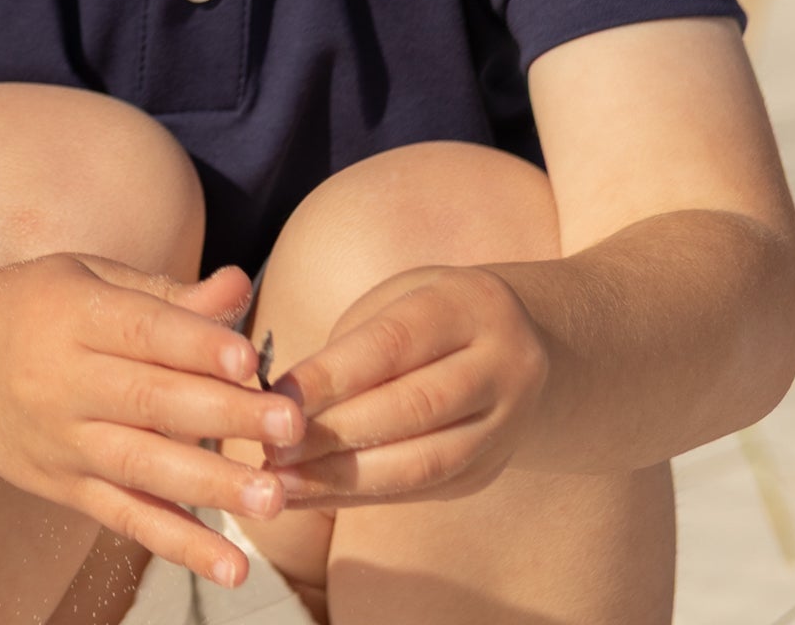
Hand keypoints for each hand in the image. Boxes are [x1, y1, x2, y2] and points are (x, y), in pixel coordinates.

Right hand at [0, 254, 307, 589]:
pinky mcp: (65, 488)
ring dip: (210, 484)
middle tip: (289, 425)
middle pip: (149, 400)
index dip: (195, 343)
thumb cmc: (36, 307)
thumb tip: (239, 285)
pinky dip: (179, 544)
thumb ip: (166, 293)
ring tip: (273, 497)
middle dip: (223, 415)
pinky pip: (125, 518)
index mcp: (71, 313)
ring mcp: (62, 441)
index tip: (250, 359)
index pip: (140, 330)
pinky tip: (232, 566)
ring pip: (141, 466)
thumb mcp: (89, 280)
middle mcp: (63, 379)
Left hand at [263, 264, 550, 507]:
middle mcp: (500, 368)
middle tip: (272, 449)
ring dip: (345, 479)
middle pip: (412, 408)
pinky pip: (422, 489)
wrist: (521, 344)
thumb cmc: (431, 314)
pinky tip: (313, 494)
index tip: (277, 399)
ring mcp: (503, 426)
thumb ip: (352, 344)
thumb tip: (285, 401)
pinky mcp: (488, 470)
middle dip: (335, 434)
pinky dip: (362, 495)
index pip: (392, 345)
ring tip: (283, 482)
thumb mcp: (398, 299)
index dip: (332, 376)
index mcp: (469, 307)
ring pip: (423, 462)